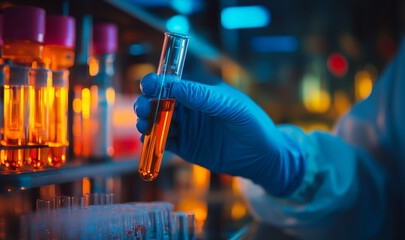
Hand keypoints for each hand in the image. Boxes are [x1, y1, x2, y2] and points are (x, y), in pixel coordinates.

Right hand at [134, 73, 303, 196]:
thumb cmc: (252, 124)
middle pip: (159, 101)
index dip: (158, 82)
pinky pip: (164, 142)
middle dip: (147, 103)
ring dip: (147, 122)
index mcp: (199, 91)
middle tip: (142, 108)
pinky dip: (154, 141)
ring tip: (144, 125)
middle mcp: (189, 107)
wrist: (262, 157)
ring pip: (158, 121)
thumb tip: (175, 86)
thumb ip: (204, 97)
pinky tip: (150, 140)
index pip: (173, 82)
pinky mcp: (184, 146)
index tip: (148, 85)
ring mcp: (185, 127)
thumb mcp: (231, 107)